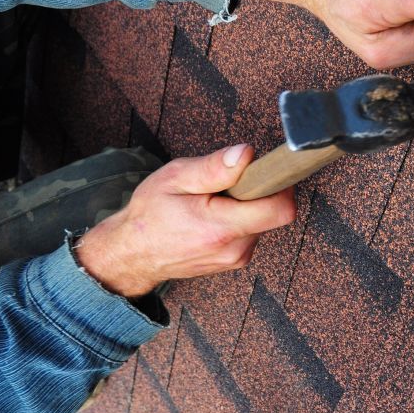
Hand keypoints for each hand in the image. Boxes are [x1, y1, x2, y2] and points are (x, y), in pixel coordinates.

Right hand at [75, 144, 295, 296]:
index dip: (281, 184)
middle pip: (273, 211)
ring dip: (247, 204)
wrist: (131, 254)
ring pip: (263, 220)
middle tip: (226, 183)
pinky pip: (252, 230)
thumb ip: (214, 167)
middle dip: (257, 190)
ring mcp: (237, 258)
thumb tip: (247, 153)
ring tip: (213, 201)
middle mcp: (235, 248)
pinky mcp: (236, 259)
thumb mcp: (175, 178)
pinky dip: (240, 217)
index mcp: (221, 228)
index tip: (267, 169)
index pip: (280, 209)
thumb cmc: (150, 214)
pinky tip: (214, 214)